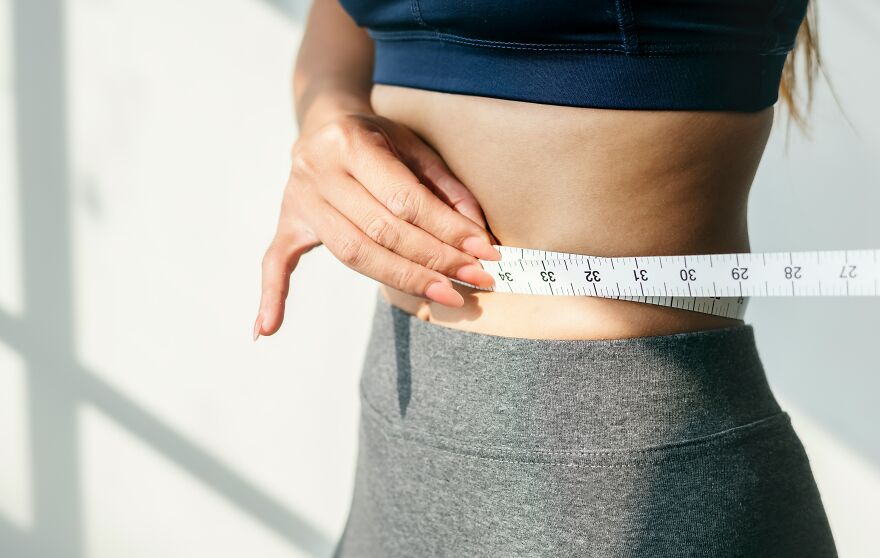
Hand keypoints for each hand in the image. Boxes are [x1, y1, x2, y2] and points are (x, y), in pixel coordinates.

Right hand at [254, 112, 499, 339]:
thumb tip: (477, 235)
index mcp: (350, 142)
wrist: (324, 120)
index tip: (483, 254)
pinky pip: (274, 261)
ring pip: (352, 252)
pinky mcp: (288, 221)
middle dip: (434, 260)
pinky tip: (267, 328)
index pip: (404, 200)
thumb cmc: (376, 136)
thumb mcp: (413, 145)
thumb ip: (446, 187)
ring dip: (402, 279)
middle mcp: (318, 170)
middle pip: (381, 231)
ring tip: (445, 296)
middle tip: (474, 281)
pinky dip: (272, 295)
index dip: (447, 230)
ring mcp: (299, 199)